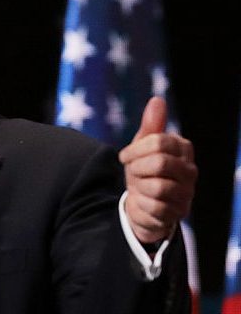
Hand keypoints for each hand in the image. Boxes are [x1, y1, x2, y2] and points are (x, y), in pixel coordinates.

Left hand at [119, 97, 196, 243]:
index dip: (134, 149)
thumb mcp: (142, 147)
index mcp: (183, 149)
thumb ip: (150, 126)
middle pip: (159, 162)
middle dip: (137, 168)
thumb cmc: (143, 171)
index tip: (124, 157)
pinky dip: (141, 204)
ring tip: (140, 187)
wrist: (143, 205)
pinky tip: (142, 201)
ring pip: (158, 186)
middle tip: (133, 173)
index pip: (158, 141)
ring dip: (139, 187)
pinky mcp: (178, 213)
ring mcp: (187, 193)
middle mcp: (190, 170)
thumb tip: (157, 100)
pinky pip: (155, 207)